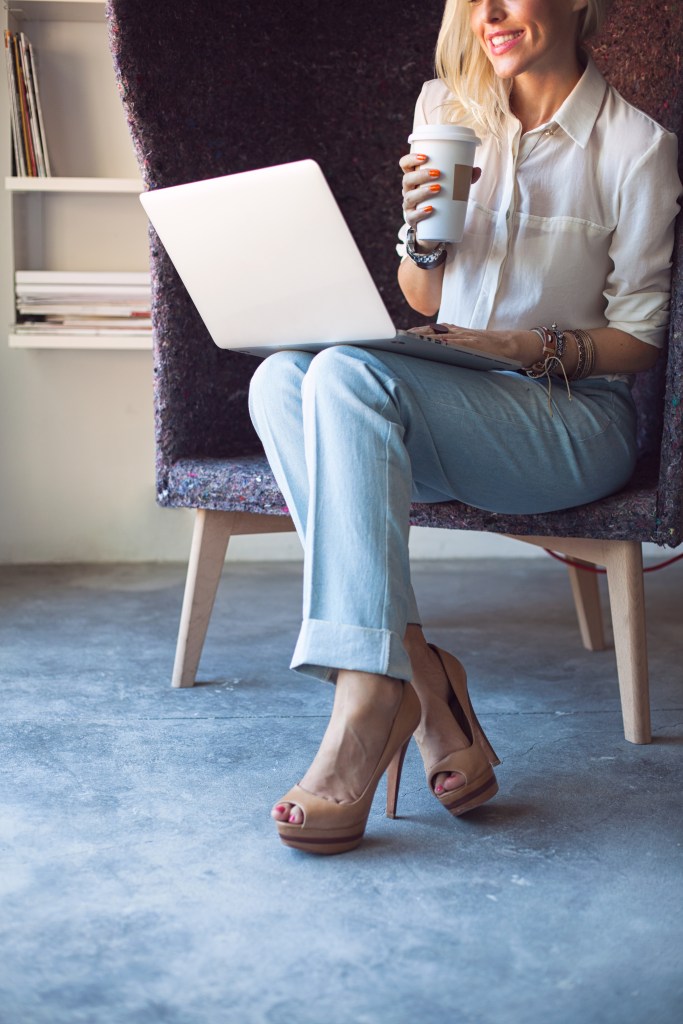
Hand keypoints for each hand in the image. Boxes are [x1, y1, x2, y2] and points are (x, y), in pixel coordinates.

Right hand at [399, 153, 480, 240]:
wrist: (433, 226)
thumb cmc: (440, 199)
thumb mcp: (451, 186)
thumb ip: (463, 177)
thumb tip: (477, 170)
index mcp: (414, 178)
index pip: (405, 164)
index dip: (411, 158)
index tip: (425, 157)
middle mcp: (408, 191)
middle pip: (407, 179)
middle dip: (421, 175)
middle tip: (438, 173)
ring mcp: (409, 206)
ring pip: (410, 197)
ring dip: (423, 191)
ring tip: (438, 188)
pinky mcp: (412, 220)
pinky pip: (412, 216)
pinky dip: (421, 213)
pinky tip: (430, 209)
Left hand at [406, 322, 522, 361]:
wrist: (509, 344)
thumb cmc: (484, 348)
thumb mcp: (463, 345)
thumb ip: (447, 347)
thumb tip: (428, 355)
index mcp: (451, 331)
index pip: (428, 330)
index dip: (412, 332)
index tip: (396, 335)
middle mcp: (456, 331)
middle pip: (429, 331)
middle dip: (412, 334)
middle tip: (396, 337)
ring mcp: (464, 336)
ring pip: (440, 335)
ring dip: (424, 337)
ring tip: (408, 340)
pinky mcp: (473, 343)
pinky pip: (456, 342)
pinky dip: (445, 342)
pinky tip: (434, 344)